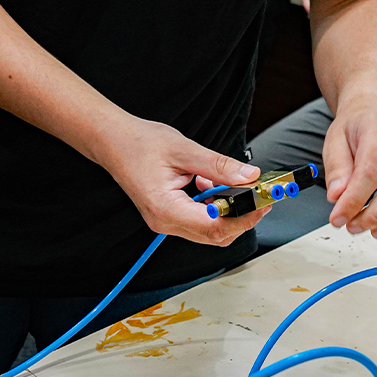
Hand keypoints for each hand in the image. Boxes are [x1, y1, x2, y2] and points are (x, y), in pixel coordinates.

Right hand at [98, 118, 269, 246]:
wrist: (113, 142)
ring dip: (228, 211)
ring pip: (210, 230)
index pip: (214, 226)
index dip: (243, 217)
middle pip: (216, 234)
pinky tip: (212, 184)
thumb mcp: (184, 150)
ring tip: (230, 183)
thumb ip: (219, 166)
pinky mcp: (170, 216)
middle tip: (259, 194)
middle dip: (242, 216)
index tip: (262, 201)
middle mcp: (166, 222)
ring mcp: (167, 222)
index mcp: (166, 209)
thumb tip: (249, 177)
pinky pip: (200, 221)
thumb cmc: (139, 144)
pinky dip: (215, 206)